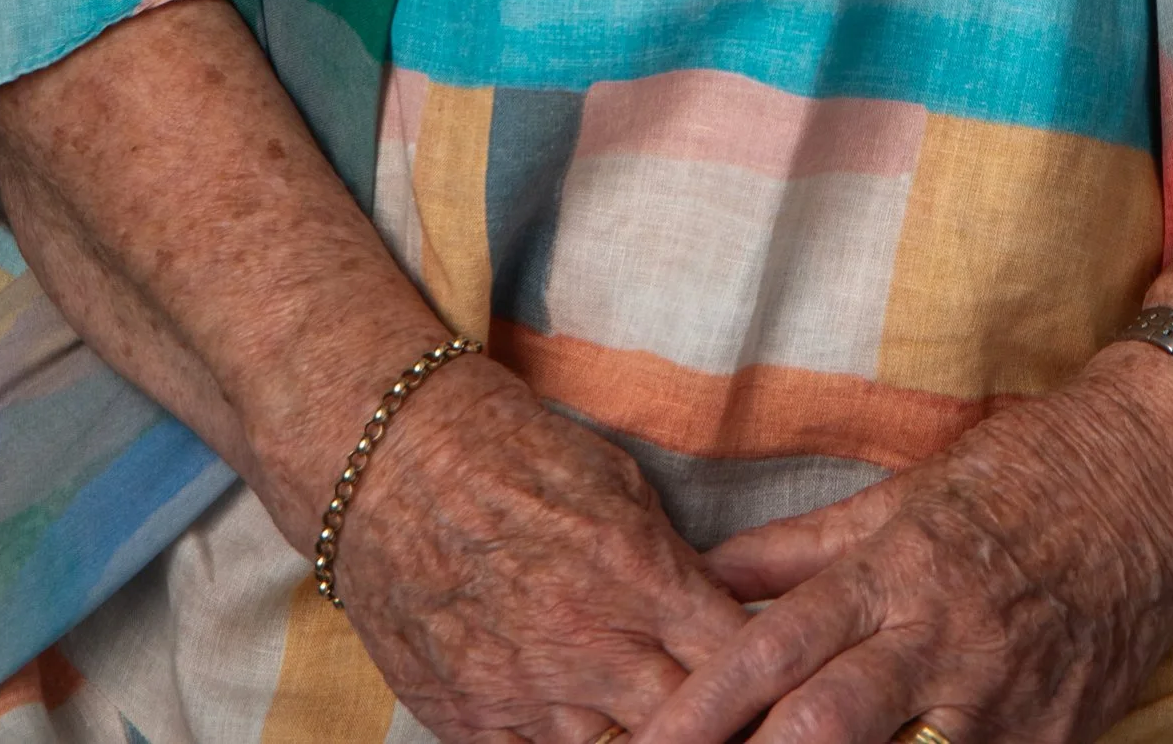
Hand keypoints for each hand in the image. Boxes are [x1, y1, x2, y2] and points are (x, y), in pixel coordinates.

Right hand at [326, 353, 751, 743]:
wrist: (394, 461)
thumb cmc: (513, 456)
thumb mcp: (617, 482)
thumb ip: (672, 564)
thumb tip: (721, 620)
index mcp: (634, 573)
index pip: (734, 653)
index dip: (765, 670)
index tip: (778, 675)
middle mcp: (586, 644)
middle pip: (689, 722)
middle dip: (719, 719)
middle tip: (736, 713)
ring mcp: (526, 693)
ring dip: (644, 737)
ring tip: (656, 716)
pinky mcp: (471, 722)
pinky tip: (587, 726)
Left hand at [635, 347, 1172, 743]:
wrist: (1158, 477)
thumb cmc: (1027, 473)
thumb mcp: (906, 493)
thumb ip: (803, 547)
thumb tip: (711, 574)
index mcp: (894, 569)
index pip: (774, 646)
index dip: (703, 705)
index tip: (648, 741)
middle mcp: (940, 640)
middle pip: (822, 727)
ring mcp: (1003, 701)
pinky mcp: (1058, 740)